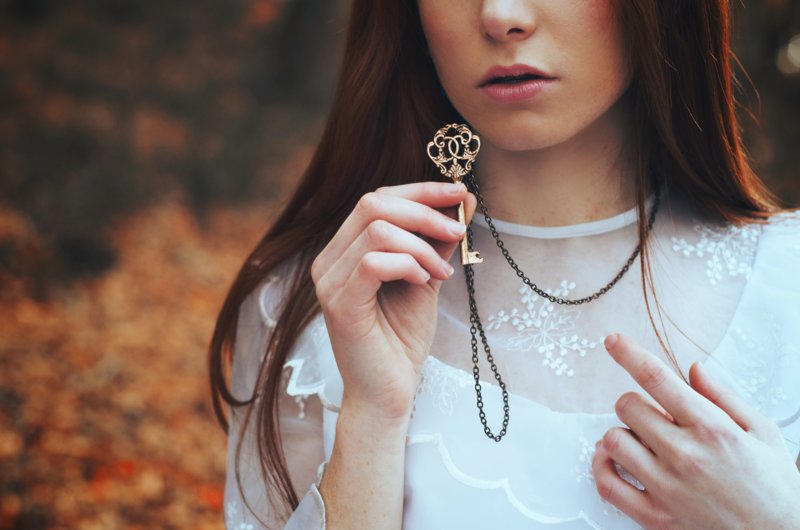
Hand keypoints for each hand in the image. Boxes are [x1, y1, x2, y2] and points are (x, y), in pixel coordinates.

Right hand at [311, 181, 475, 419]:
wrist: (388, 393)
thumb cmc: (402, 339)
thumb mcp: (426, 278)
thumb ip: (438, 241)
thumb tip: (464, 200)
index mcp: (345, 250)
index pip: (376, 199)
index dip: (420, 190)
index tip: (460, 192)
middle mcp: (329, 260)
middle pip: (373, 204)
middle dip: (424, 211)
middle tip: (458, 232)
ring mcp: (329, 281)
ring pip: (376, 230)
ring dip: (421, 246)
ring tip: (441, 273)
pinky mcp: (339, 304)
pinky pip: (373, 262)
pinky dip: (408, 265)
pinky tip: (424, 283)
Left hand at [593, 333, 799, 528]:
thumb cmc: (775, 488)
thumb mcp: (762, 432)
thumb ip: (722, 396)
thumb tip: (692, 368)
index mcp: (711, 428)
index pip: (656, 378)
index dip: (628, 354)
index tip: (613, 341)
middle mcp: (684, 454)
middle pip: (627, 406)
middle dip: (636, 404)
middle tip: (653, 417)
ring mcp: (667, 487)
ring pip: (612, 441)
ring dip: (621, 435)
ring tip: (639, 442)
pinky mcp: (655, 517)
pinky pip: (608, 485)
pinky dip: (602, 468)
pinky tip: (612, 461)